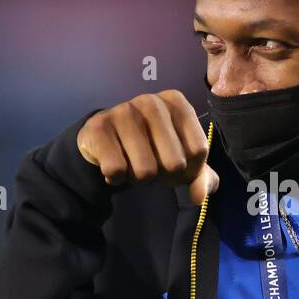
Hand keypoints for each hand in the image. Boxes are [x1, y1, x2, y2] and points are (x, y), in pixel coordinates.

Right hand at [77, 90, 219, 205]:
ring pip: (146, 170)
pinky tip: (113, 164)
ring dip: (139, 179)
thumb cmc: (150, 148)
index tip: (175, 166)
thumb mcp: (180, 159)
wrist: (105, 143)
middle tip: (151, 166)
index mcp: (177, 103)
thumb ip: (200, 177)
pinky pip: (116, 170)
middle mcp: (152, 102)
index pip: (199, 151)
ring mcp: (123, 111)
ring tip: (131, 165)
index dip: (189, 170)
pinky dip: (116, 177)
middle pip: (175, 163)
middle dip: (163, 176)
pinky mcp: (99, 127)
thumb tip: (199, 197)